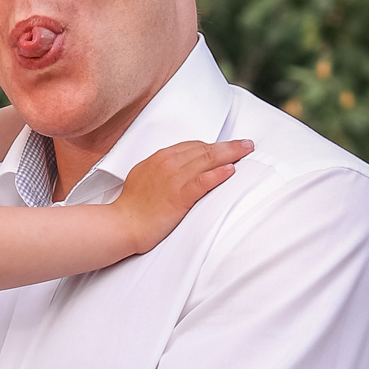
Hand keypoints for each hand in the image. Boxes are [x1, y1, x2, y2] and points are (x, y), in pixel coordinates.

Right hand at [115, 138, 253, 253]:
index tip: (226, 147)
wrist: (122, 224)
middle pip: (204, 149)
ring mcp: (173, 178)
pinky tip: (231, 170)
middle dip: (227, 145)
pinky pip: (203, 181)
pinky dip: (218, 174)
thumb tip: (175, 171)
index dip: (212, 145)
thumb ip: (161, 170)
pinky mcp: (179, 196)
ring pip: (207, 160)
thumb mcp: (144, 177)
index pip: (192, 146)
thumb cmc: (132, 207)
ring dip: (230, 154)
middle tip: (246, 144)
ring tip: (246, 151)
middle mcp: (168, 163)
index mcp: (160, 158)